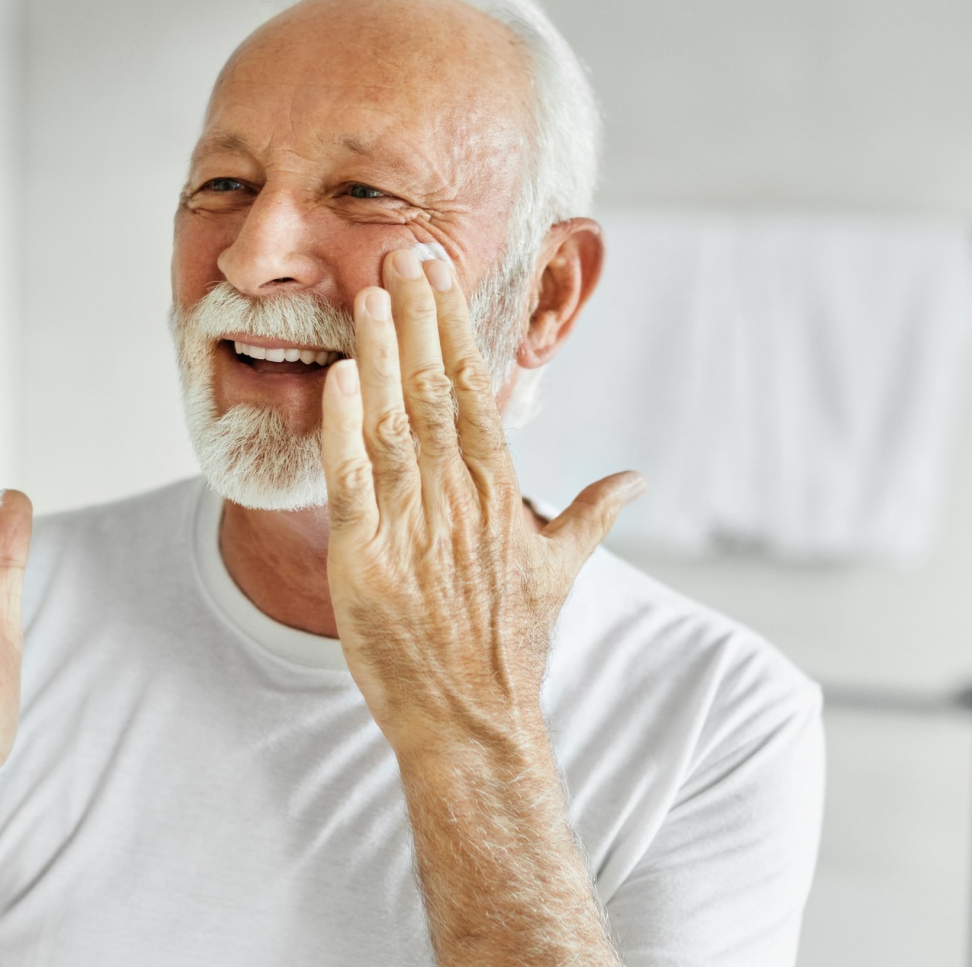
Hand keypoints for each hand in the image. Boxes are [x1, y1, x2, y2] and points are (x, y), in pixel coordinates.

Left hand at [319, 248, 643, 753]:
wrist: (475, 723)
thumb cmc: (511, 645)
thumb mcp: (560, 572)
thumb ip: (592, 513)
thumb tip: (637, 479)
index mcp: (501, 491)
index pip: (475, 388)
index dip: (452, 325)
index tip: (438, 272)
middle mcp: (459, 497)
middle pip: (434, 388)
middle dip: (416, 315)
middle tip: (401, 249)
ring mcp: (412, 526)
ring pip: (393, 422)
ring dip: (379, 353)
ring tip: (367, 292)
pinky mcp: (365, 559)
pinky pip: (351, 481)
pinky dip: (342, 428)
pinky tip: (335, 377)